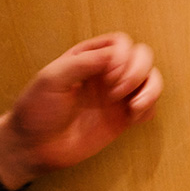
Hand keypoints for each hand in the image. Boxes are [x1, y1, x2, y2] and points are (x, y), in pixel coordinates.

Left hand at [0, 33, 162, 189]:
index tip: (108, 78)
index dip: (123, 57)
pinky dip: (148, 110)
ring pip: (152, 80)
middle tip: (119, 93)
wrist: (36, 146)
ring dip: (150, 91)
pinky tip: (133, 120)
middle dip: (138, 72)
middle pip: (142, 57)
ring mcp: (117, 96)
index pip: (121, 44)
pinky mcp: (124, 118)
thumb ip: (82, 63)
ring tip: (134, 108)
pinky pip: (150, 107)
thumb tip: (115, 54)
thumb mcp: (52, 79)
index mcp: (87, 58)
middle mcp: (106, 73)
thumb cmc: (37, 110)